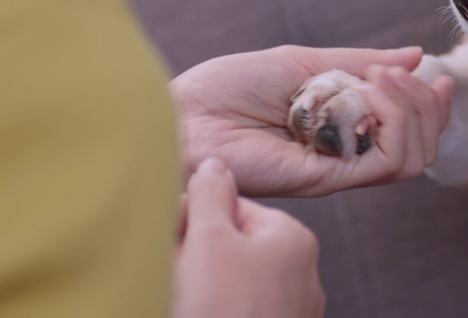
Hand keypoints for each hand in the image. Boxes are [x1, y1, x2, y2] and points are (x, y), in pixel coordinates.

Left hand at [171, 45, 452, 197]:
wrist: (184, 112)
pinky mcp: (324, 179)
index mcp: (340, 129)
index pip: (408, 133)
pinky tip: (367, 92)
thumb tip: (415, 54)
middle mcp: (344, 153)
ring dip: (410, 110)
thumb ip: (359, 62)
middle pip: (419, 148)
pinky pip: (382, 162)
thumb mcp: (303, 62)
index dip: (431, 109)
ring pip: (410, 158)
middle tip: (394, 74)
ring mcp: (336, 168)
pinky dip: (391, 121)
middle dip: (424, 106)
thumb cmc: (228, 88)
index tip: (436, 77)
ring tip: (380, 80)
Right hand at [173, 158, 323, 317]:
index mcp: (293, 238)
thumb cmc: (223, 311)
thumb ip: (209, 194)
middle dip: (194, 253)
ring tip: (180, 296)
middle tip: (171, 268)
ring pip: (231, 282)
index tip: (166, 233)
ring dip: (197, 284)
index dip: (192, 217)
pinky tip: (192, 310)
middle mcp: (301, 274)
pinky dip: (212, 308)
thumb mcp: (208, 239)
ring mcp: (289, 311)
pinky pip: (236, 309)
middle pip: (232, 246)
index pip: (232, 207)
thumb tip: (214, 164)